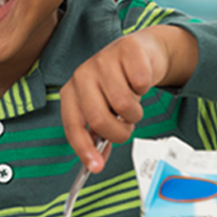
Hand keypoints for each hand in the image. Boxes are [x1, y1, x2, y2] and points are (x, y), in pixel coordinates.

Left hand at [60, 25, 197, 172]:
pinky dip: (145, 88)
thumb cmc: (119, 83)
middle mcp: (82, 75)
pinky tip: (139, 81)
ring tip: (133, 101)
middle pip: (99, 119)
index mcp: (71, 92)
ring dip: (135, 111)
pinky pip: (141, 83)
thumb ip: (98, 135)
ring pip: (123, 104)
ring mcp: (103, 60)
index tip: (96, 167)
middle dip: (119, 132)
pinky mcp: (126, 50)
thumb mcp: (104, 108)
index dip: (84, 149)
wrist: (141, 52)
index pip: (73, 126)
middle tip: (126, 126)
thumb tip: (96, 163)